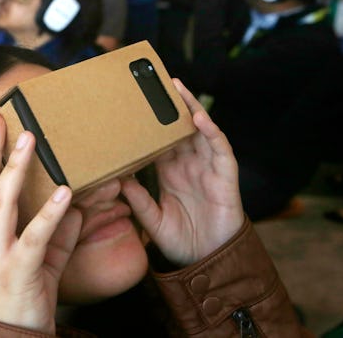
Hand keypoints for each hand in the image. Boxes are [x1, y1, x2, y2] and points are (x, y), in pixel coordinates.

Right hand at [0, 114, 80, 333]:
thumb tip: (75, 207)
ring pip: (0, 203)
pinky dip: (48, 213)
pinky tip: (62, 192)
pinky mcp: (18, 269)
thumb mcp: (41, 262)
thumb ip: (57, 234)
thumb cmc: (24, 298)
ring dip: (13, 169)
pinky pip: (33, 237)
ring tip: (28, 142)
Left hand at [120, 79, 243, 266]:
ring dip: (190, 108)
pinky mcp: (225, 174)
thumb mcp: (152, 219)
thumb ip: (137, 200)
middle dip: (169, 105)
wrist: (209, 261)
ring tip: (177, 87)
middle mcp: (188, 164)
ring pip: (199, 130)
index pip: (158, 140)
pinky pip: (219, 148)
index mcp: (169, 172)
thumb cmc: (182, 241)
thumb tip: (117, 179)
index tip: (131, 104)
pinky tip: (198, 118)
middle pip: (178, 128)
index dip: (148, 122)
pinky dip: (210, 131)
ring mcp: (207, 167)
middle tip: (153, 81)